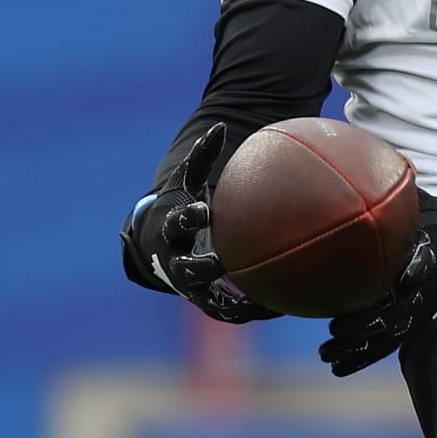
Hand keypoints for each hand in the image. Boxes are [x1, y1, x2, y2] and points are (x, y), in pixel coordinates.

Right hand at [120, 123, 278, 323]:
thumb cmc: (178, 204)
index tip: (203, 211)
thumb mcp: (184, 181)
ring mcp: (190, 286)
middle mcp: (177, 262)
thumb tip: (219, 126)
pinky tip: (279, 307)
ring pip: (207, 301)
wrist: (158, 244)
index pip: (176, 224)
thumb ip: (200, 157)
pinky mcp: (205, 300)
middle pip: (185, 270)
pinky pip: (228, 310)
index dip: (188, 218)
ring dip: (231, 304)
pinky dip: (249, 311)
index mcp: (172, 230)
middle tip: (219, 261)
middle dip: (199, 267)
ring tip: (259, 304)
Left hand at [318, 200, 436, 376]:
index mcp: (424, 257)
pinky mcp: (416, 320)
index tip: (363, 291)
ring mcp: (420, 308)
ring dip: (358, 351)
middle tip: (333, 331)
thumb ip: (402, 186)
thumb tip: (385, 160)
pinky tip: (338, 365)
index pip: (409, 274)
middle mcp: (422, 288)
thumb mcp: (424, 199)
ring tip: (328, 356)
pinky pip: (388, 344)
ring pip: (388, 338)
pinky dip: (363, 357)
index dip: (387, 287)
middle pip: (393, 317)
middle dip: (363, 329)